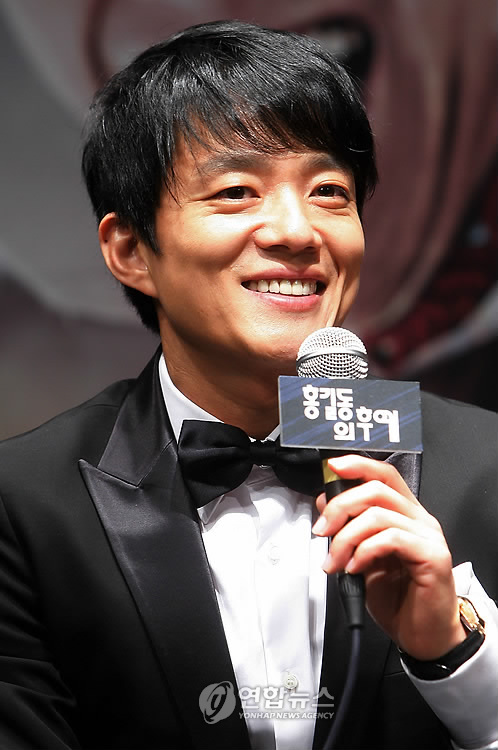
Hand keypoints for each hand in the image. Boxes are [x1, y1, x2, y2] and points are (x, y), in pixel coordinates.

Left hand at [312, 455, 465, 659]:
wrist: (423, 636)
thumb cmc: (398, 599)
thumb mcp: (363, 558)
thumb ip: (350, 530)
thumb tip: (325, 503)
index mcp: (405, 514)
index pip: (384, 475)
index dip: (357, 465)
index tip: (332, 468)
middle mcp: (419, 519)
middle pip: (376, 490)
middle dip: (340, 507)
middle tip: (322, 531)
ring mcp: (428, 536)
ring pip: (378, 514)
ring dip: (346, 538)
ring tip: (336, 562)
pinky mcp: (433, 556)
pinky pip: (392, 538)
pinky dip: (365, 551)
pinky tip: (355, 568)